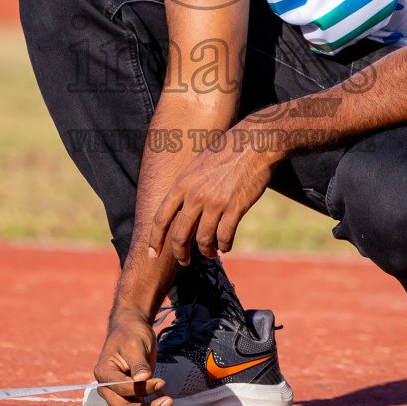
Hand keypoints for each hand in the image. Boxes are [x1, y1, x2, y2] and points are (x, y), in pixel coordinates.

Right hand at [92, 311, 180, 405]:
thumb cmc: (131, 334)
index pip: (122, 388)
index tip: (161, 382)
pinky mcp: (130, 397)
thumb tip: (143, 379)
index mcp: (104, 373)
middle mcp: (108, 388)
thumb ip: (138, 363)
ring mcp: (118, 395)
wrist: (131, 330)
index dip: (142, 389)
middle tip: (169, 402)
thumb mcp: (135, 345)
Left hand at [149, 133, 273, 264]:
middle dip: (180, 253)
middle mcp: (195, 195)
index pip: (160, 218)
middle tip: (183, 261)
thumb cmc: (226, 151)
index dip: (155, 239)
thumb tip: (179, 206)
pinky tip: (226, 246)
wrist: (253, 144)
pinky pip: (225, 236)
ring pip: (203, 240)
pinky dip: (224, 246)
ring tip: (210, 254)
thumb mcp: (197, 165)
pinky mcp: (235, 207)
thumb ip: (186, 186)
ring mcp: (215, 202)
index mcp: (182, 184)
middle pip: (179, 235)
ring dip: (206, 252)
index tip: (153, 253)